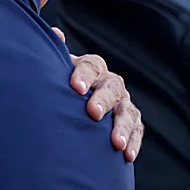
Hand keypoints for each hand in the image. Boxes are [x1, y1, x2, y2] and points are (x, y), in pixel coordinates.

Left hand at [55, 30, 142, 161]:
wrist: (69, 107)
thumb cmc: (58, 88)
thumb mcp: (53, 72)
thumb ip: (54, 55)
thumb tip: (55, 33)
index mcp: (91, 68)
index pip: (91, 66)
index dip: (83, 75)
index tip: (75, 88)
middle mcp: (110, 83)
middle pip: (111, 88)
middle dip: (103, 101)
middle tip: (93, 114)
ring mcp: (122, 103)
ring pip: (127, 111)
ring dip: (122, 127)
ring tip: (116, 144)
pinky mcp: (131, 122)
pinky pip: (137, 130)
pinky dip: (133, 142)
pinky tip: (127, 156)